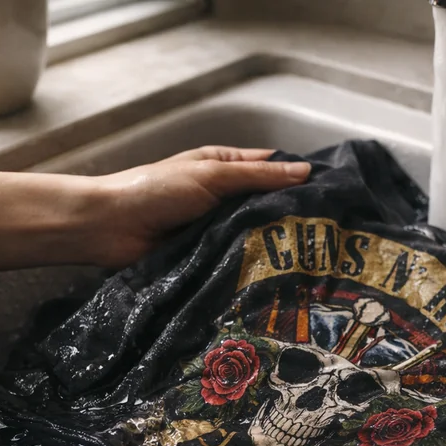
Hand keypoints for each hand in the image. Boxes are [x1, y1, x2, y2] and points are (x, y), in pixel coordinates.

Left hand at [0, 147, 309, 280]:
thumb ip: (258, 177)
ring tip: (316, 261)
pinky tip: (281, 278)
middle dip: (293, 218)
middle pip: (267, 206)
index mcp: (225, 167)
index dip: (301, 179)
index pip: (273, 170)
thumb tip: (306, 171)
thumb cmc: (156, 190)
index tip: (336, 196)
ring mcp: (216, 230)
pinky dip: (253, 265)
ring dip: (275, 246)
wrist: (109, 228)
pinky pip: (236, 260)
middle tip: (334, 237)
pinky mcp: (207, 258)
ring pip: (255, 236)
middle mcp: (224, 198)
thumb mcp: (211, 174)